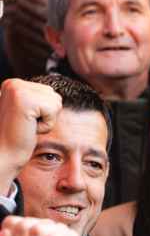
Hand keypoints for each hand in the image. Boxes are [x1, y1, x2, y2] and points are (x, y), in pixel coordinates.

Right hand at [0, 79, 61, 196]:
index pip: (49, 92)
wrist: (5, 152)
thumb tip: (55, 92)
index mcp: (14, 83)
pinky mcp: (26, 101)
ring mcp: (18, 90)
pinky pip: (54, 111)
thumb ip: (37, 98)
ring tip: (29, 126)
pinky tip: (31, 129)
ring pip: (56, 103)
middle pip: (55, 96)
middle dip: (48, 115)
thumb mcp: (28, 112)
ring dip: (48, 120)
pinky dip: (47, 125)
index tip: (26, 120)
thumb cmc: (19, 135)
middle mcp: (15, 83)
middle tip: (29, 124)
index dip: (44, 112)